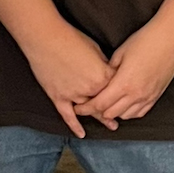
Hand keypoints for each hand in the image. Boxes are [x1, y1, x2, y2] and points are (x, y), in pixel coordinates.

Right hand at [22, 19, 114, 138]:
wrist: (46, 38)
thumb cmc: (71, 39)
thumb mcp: (96, 49)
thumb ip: (104, 65)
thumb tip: (108, 73)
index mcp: (102, 76)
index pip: (116, 88)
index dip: (121, 90)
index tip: (126, 95)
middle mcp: (90, 89)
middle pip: (105, 103)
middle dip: (114, 109)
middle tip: (124, 116)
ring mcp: (73, 95)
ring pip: (88, 111)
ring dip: (100, 118)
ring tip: (111, 125)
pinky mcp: (58, 97)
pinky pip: (68, 115)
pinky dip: (74, 126)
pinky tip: (81, 134)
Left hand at [74, 18, 173, 128]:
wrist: (170, 39)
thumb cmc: (145, 41)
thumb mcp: (119, 54)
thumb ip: (108, 71)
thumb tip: (101, 81)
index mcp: (123, 84)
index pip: (100, 104)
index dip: (87, 108)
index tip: (78, 107)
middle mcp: (136, 94)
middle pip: (110, 113)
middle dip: (98, 111)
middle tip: (90, 105)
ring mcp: (147, 97)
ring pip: (125, 115)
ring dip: (114, 112)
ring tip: (107, 104)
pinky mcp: (156, 96)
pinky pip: (140, 112)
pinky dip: (129, 112)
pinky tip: (124, 104)